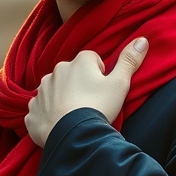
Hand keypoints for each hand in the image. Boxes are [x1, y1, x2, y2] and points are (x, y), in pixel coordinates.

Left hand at [25, 38, 148, 147]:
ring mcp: (41, 91)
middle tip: (90, 105)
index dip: (100, 74)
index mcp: (78, 62)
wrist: (73, 136)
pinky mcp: (32, 111)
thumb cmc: (98, 107)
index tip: (103, 90)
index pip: (92, 60)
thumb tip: (143, 39)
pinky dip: (48, 116)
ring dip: (63, 99)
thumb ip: (129, 60)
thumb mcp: (120, 84)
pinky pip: (41, 109)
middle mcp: (56, 71)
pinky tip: (59, 125)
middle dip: (79, 85)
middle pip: (71, 74)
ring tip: (75, 116)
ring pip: (55, 90)